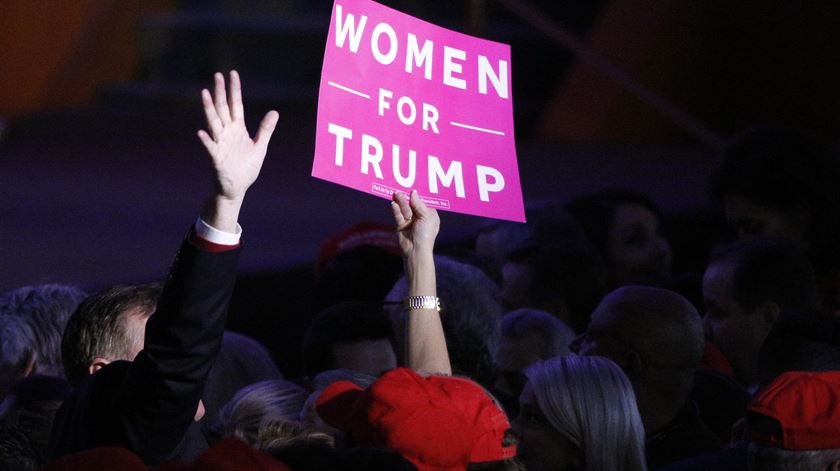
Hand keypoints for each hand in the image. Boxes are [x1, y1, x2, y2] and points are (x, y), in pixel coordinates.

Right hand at [197, 71, 277, 202]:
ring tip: (205, 94)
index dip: (235, 90)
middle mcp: (227, 133)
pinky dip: (206, 140)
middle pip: (223, 109)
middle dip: (220, 92)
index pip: (236, 105)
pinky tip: (201, 132)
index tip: (232, 74)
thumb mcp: (260, 147)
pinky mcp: (216, 158)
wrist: (237, 188)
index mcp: (238, 129)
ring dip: (209, 109)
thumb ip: (266, 129)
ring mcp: (220, 144)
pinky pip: (210, 148)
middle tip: (217, 75)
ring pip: (213, 123)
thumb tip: (275, 112)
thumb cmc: (246, 167)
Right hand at [391, 190, 439, 256]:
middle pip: (412, 204)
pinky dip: (396, 210)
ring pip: (404, 209)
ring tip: (396, 193)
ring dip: (400, 202)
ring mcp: (410, 221)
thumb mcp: (426, 217)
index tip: (412, 186)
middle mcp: (420, 217)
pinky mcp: (401, 226)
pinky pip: (398, 216)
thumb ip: (419, 204)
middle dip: (407, 197)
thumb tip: (413, 192)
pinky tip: (393, 204)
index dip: (418, 195)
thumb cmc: (426, 234)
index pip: (424, 202)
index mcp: (429, 215)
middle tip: (401, 189)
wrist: (416, 251)